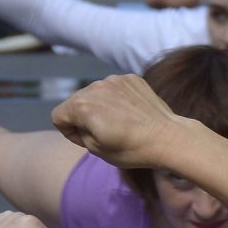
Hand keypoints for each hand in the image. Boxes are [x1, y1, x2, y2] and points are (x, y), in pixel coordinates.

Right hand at [51, 74, 183, 167]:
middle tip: (104, 133)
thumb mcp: (95, 149)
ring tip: (120, 123)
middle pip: (75, 102)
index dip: (69, 132)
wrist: (168, 138)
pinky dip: (117, 99)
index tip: (88, 140)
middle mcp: (95, 87)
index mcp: (81, 106)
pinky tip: (131, 113)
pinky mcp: (132, 78)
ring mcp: (115, 79)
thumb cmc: (131, 149)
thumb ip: (79, 131)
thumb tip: (80, 120)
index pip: (58, 116)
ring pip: (95, 93)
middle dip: (83, 117)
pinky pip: (114, 88)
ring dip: (100, 106)